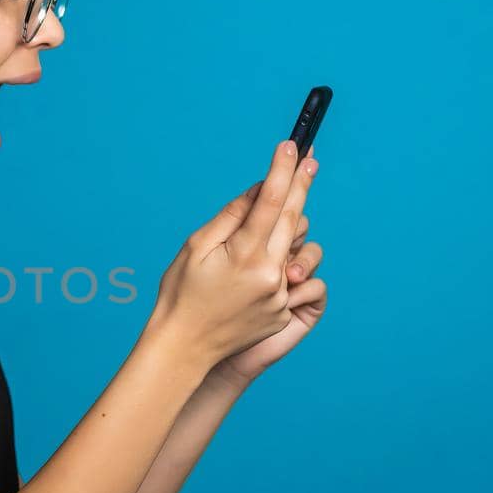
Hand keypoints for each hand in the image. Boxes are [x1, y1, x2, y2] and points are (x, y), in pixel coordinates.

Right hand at [150, 139, 319, 370]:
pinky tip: (256, 269)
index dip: (283, 169)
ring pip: (297, 245)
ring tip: (267, 227)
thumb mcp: (196, 246)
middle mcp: (270, 274)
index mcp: (245, 254)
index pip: (271, 200)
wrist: (184, 347)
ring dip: (288, 228)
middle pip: (294, 217)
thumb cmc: (182, 293)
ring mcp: (279, 295)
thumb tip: (260, 189)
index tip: (291, 146)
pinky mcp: (283, 312)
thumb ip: (232, 215)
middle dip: (301, 184)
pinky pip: (291, 275)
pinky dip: (278, 262)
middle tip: (310, 157)